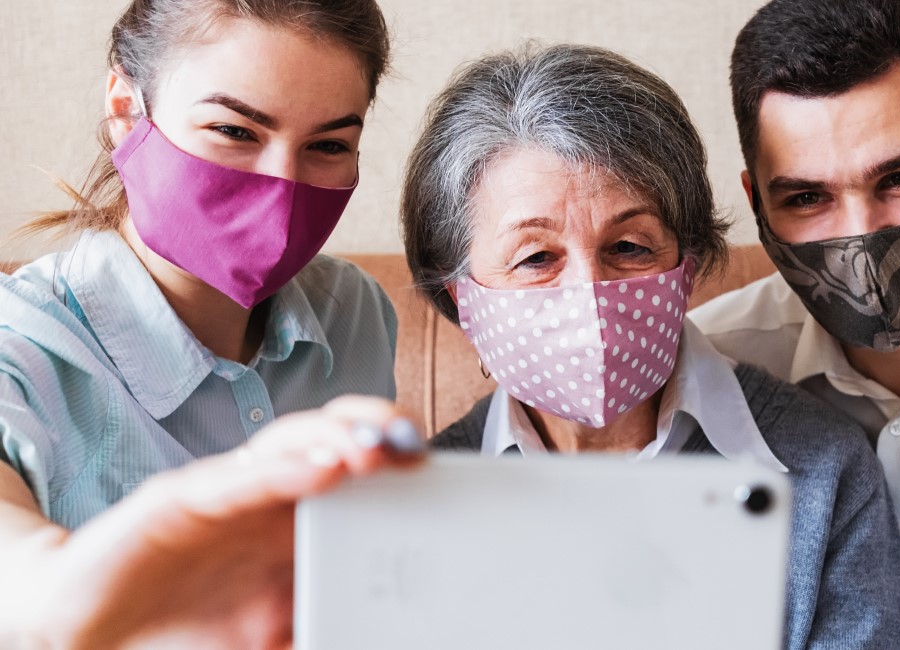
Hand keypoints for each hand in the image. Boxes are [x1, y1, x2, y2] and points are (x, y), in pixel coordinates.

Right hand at [14, 396, 421, 649]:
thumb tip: (392, 633)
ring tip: (378, 442)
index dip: (401, 459)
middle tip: (417, 442)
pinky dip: (283, 469)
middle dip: (379, 431)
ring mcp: (228, 490)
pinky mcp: (180, 499)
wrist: (92, 632)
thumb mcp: (277, 638)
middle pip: (335, 439)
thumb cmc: (192, 628)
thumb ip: (328, 626)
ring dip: (338, 437)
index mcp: (300, 520)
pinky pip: (239, 478)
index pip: (361, 471)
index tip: (444, 468)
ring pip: (291, 443)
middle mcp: (271, 494)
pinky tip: (321, 464)